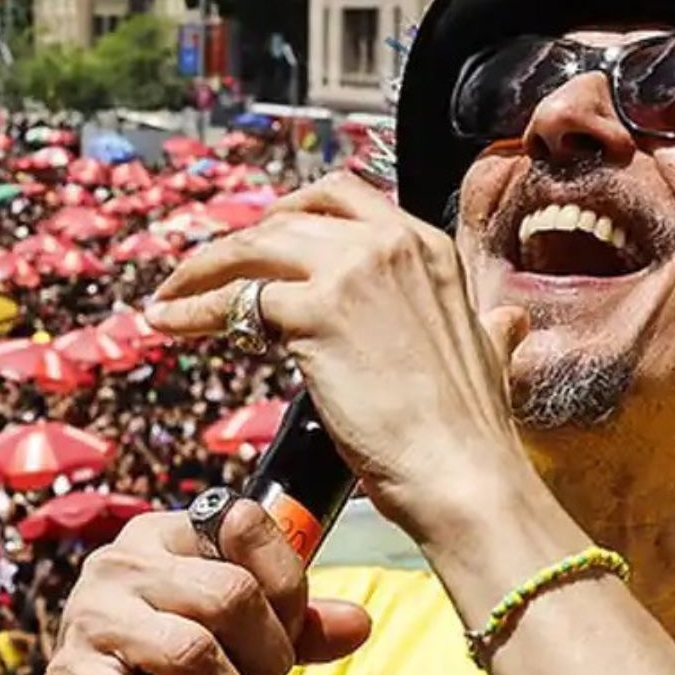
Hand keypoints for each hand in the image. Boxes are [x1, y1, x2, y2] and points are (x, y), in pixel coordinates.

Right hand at [0, 500, 370, 674]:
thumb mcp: (229, 646)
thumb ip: (290, 630)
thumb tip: (359, 623)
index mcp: (163, 536)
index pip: (245, 522)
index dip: (287, 585)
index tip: (285, 634)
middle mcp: (121, 563)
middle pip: (230, 595)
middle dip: (267, 659)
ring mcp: (90, 618)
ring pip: (194, 652)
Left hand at [146, 172, 535, 542]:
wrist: (463, 474)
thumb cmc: (469, 434)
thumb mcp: (489, 357)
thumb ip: (490, 329)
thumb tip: (504, 322)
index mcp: (428, 246)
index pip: (342, 200)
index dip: (290, 217)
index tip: (260, 244)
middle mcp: (390, 243)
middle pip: (289, 216)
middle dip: (239, 240)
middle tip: (204, 271)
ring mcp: (353, 271)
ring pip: (255, 247)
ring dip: (203, 268)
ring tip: (170, 297)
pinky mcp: (315, 311)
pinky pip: (236, 299)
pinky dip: (195, 309)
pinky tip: (171, 325)